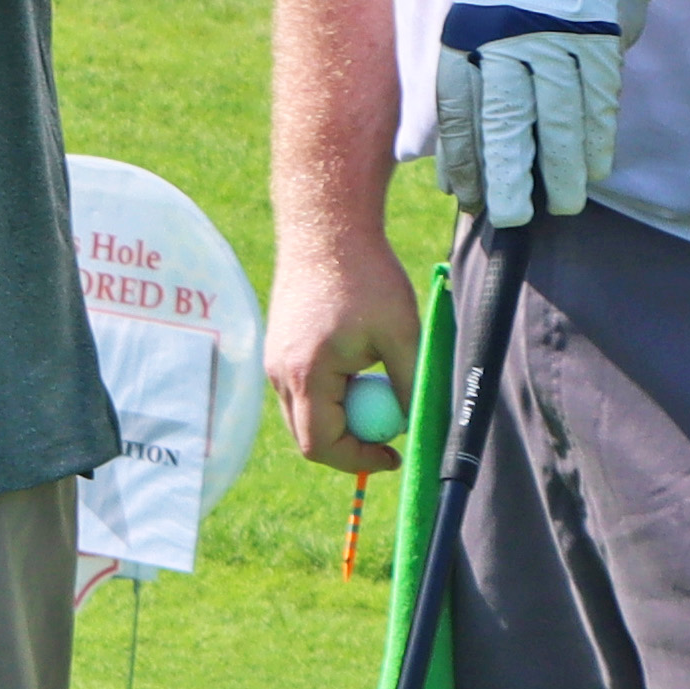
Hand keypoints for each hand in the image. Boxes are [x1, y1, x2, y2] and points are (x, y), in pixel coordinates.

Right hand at [260, 238, 410, 477]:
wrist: (326, 228)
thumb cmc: (367, 276)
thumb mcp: (402, 334)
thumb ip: (410, 384)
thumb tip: (416, 425)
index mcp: (306, 374)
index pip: (321, 445)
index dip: (359, 460)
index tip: (394, 455)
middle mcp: (279, 373)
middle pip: (308, 436)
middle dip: (351, 444)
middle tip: (390, 435)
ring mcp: (273, 361)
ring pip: (305, 414)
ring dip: (341, 416)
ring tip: (376, 384)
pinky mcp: (278, 347)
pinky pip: (302, 390)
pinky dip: (331, 392)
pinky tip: (357, 361)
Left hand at [434, 0, 669, 227]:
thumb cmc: (527, 8)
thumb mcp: (485, 33)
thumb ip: (471, 94)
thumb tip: (455, 176)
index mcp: (466, 33)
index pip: (459, 108)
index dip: (463, 159)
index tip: (468, 200)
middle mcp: (504, 33)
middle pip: (505, 115)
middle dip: (507, 172)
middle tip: (510, 217)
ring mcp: (554, 33)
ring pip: (557, 114)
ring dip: (562, 166)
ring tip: (564, 205)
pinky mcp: (598, 34)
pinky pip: (597, 98)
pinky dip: (597, 137)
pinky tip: (596, 169)